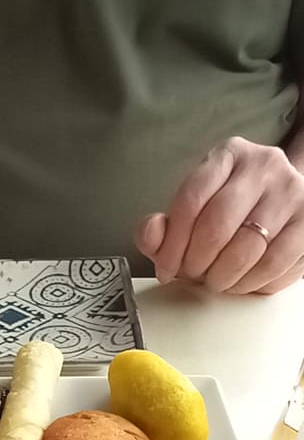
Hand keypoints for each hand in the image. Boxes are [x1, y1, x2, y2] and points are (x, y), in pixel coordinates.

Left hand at [136, 137, 303, 294]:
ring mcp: (291, 193)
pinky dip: (250, 284)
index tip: (166, 269)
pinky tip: (241, 283)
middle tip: (193, 276)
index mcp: (228, 155)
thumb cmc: (232, 209)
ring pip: (246, 250)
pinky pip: (273, 265)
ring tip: (216, 281)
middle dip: (197, 263)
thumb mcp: (195, 208)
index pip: (191, 200)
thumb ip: (163, 225)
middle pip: (217, 226)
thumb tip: (150, 234)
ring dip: (223, 278)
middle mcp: (263, 166)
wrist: (285, 201)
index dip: (172, 244)